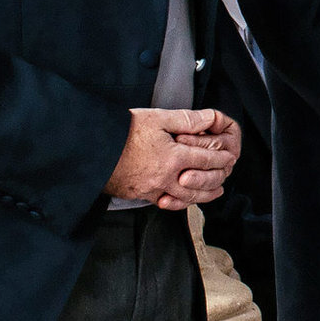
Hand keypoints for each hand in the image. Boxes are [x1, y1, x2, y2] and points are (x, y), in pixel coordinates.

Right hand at [106, 108, 240, 209]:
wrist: (89, 151)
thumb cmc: (120, 132)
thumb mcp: (156, 118)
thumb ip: (186, 119)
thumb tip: (209, 118)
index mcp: (174, 157)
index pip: (207, 160)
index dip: (222, 158)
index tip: (229, 157)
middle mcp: (166, 177)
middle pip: (201, 183)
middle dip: (217, 178)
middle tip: (226, 173)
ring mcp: (153, 189)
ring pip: (186, 198)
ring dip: (203, 195)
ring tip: (214, 191)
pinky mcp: (140, 195)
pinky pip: (167, 202)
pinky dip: (181, 202)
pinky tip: (184, 199)